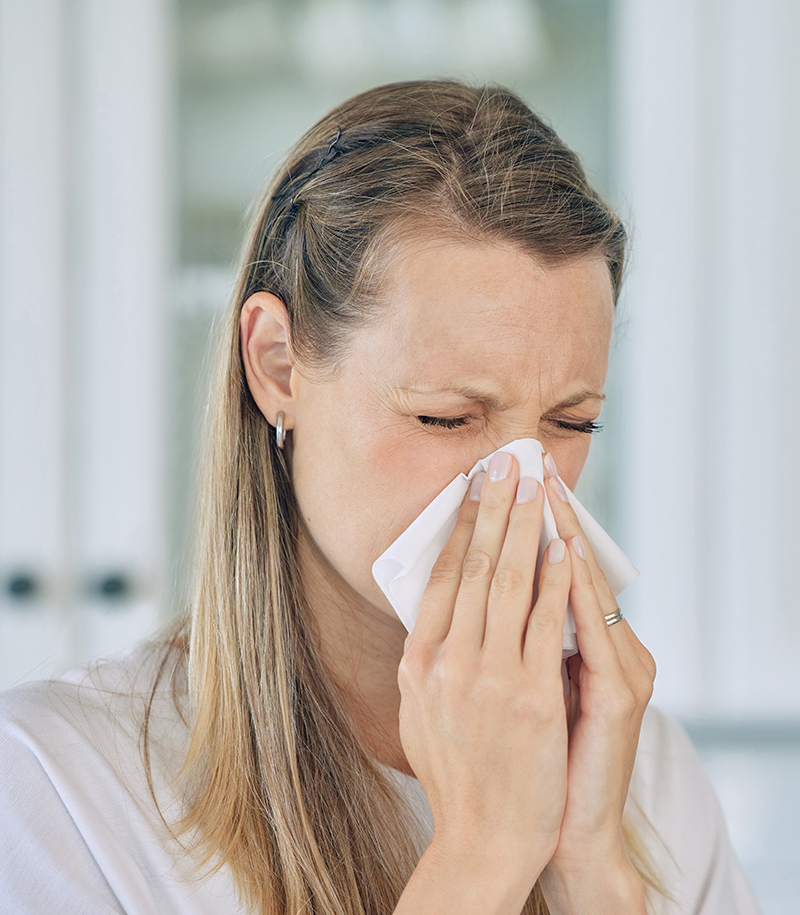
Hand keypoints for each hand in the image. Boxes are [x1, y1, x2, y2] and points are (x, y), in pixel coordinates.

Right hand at [397, 451, 573, 880]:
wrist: (481, 840)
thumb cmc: (454, 777)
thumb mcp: (419, 712)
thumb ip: (426, 659)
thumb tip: (434, 613)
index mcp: (418, 662)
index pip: (440, 576)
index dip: (460, 525)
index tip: (474, 488)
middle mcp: (448, 661)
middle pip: (474, 566)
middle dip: (494, 507)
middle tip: (507, 462)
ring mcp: (490, 677)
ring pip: (509, 582)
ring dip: (525, 526)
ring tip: (536, 485)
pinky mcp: (532, 695)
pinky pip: (546, 622)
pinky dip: (555, 579)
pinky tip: (563, 546)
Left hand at [537, 453, 655, 909]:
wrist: (540, 839)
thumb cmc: (525, 767)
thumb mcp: (516, 696)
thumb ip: (509, 648)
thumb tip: (466, 595)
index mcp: (585, 654)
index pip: (552, 574)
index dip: (526, 526)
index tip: (501, 482)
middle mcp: (611, 653)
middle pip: (572, 566)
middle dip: (539, 513)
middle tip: (520, 461)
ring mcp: (620, 671)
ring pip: (586, 586)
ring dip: (559, 532)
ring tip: (537, 487)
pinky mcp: (620, 694)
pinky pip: (592, 627)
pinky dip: (575, 587)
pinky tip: (562, 551)